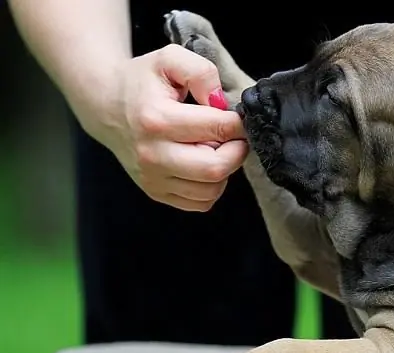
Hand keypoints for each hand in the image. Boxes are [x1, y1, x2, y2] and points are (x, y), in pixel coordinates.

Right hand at [78, 44, 247, 211]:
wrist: (107, 106)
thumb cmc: (142, 81)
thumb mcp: (169, 59)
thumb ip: (200, 72)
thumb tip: (220, 102)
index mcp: (156, 119)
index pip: (218, 129)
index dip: (238, 123)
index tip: (238, 117)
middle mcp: (152, 154)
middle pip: (216, 168)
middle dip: (237, 151)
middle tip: (235, 136)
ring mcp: (153, 178)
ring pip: (212, 189)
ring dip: (225, 170)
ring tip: (215, 147)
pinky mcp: (156, 192)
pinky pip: (201, 203)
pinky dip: (212, 186)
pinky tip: (203, 163)